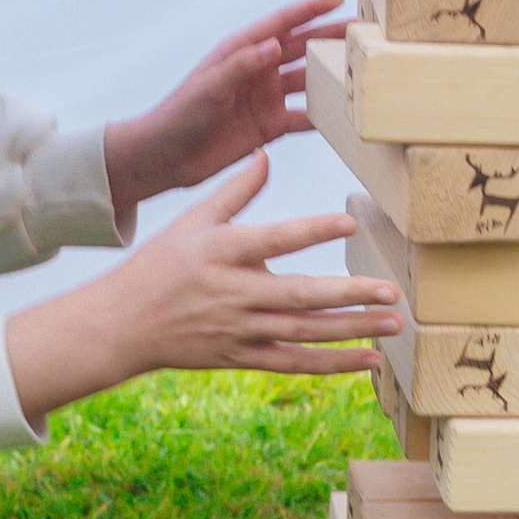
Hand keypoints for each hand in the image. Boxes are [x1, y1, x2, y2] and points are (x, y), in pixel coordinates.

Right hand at [5, 152, 399, 421]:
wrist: (124, 324)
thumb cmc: (160, 265)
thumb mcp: (191, 220)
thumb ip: (234, 190)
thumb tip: (265, 153)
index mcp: (222, 252)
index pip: (274, 239)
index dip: (311, 230)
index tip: (349, 221)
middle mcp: (234, 293)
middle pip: (299, 296)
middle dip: (349, 294)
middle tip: (392, 291)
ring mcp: (240, 330)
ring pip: (304, 333)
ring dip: (352, 329)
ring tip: (394, 322)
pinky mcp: (242, 357)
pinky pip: (295, 363)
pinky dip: (333, 364)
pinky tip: (369, 359)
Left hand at [103, 0, 351, 218]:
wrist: (164, 157)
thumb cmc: (178, 115)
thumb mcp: (208, 87)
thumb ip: (241, 66)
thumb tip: (273, 45)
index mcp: (241, 51)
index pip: (281, 23)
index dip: (309, 9)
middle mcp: (258, 70)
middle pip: (303, 49)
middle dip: (332, 38)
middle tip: (365, 34)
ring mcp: (266, 98)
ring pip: (308, 82)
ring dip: (333, 77)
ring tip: (364, 73)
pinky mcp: (269, 126)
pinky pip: (303, 118)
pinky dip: (324, 117)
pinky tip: (347, 116)